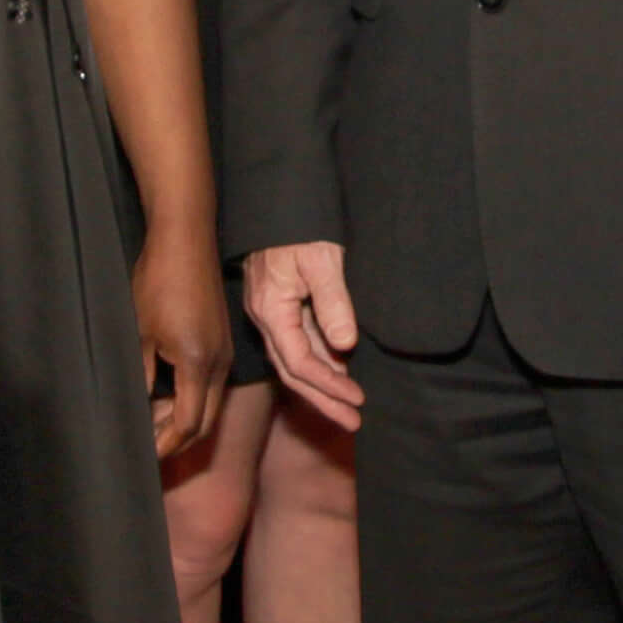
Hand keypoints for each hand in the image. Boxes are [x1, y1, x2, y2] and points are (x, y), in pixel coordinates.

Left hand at [136, 226, 231, 460]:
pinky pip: (211, 384)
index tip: (144, 455)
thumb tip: (139, 409)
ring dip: (183, 418)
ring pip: (209, 403)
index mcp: (199, 364)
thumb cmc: (159, 282)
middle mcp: (219, 363)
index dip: (165, 444)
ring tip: (151, 422)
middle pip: (205, 422)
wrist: (185, 241)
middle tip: (147, 445)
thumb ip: (142, 377)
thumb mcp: (140, 335)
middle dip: (177, 438)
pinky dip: (190, 397)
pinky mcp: (221, 341)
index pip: (189, 424)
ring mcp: (224, 352)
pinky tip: (165, 394)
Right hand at [245, 242, 365, 430]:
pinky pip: (297, 342)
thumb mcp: (322, 260)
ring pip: (295, 360)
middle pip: (293, 371)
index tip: (356, 399)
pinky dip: (318, 361)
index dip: (329, 385)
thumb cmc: (299, 226)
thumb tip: (344, 345)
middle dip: (324, 399)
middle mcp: (265, 317)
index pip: (299, 362)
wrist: (280, 200)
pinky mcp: (278, 306)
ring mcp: (270, 313)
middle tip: (353, 422)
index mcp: (271, 309)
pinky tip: (337, 370)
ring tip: (349, 405)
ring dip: (322, 384)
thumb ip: (333, 302)